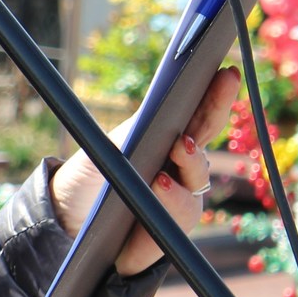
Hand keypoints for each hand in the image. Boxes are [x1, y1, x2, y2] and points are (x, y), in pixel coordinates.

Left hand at [50, 66, 241, 274]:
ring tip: (180, 145)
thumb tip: (164, 108)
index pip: (199, 113)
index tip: (227, 71)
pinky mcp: (171, 226)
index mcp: (171, 138)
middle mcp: (182, 165)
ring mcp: (181, 195)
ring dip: (191, 159)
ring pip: (198, 175)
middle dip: (217, 108)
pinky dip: (173, 195)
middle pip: (207, 134)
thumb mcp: (112, 145)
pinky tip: (160, 182)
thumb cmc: (94, 173)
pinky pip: (182, 211)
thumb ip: (141, 129)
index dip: (216, 93)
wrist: (70, 216)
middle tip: (220, 84)